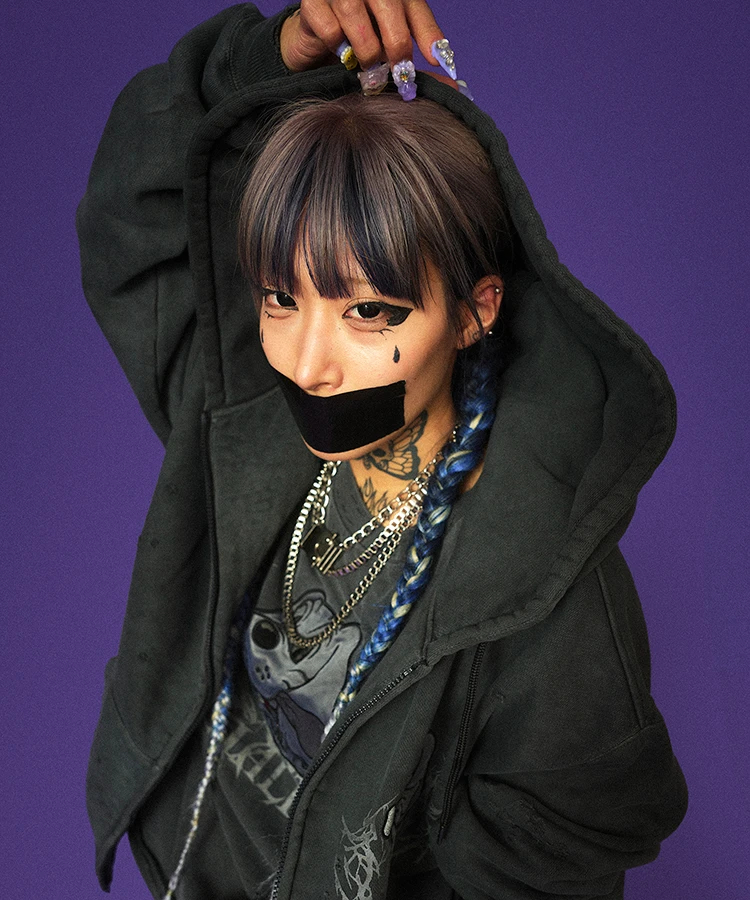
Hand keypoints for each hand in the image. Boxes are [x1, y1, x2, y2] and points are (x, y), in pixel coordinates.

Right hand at [280, 0, 444, 73]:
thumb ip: (416, 53)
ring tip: (367, 64)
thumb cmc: (358, 40)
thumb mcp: (390, 43)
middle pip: (389, 5)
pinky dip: (337, 47)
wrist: (314, 39)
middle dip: (396, 44)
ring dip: (365, 50)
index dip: (428, 34)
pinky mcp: (312, 2)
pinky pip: (328, 28)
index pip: (415, 7)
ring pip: (355, 16)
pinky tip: (340, 52)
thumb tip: (450, 76)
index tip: (438, 62)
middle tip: (397, 71)